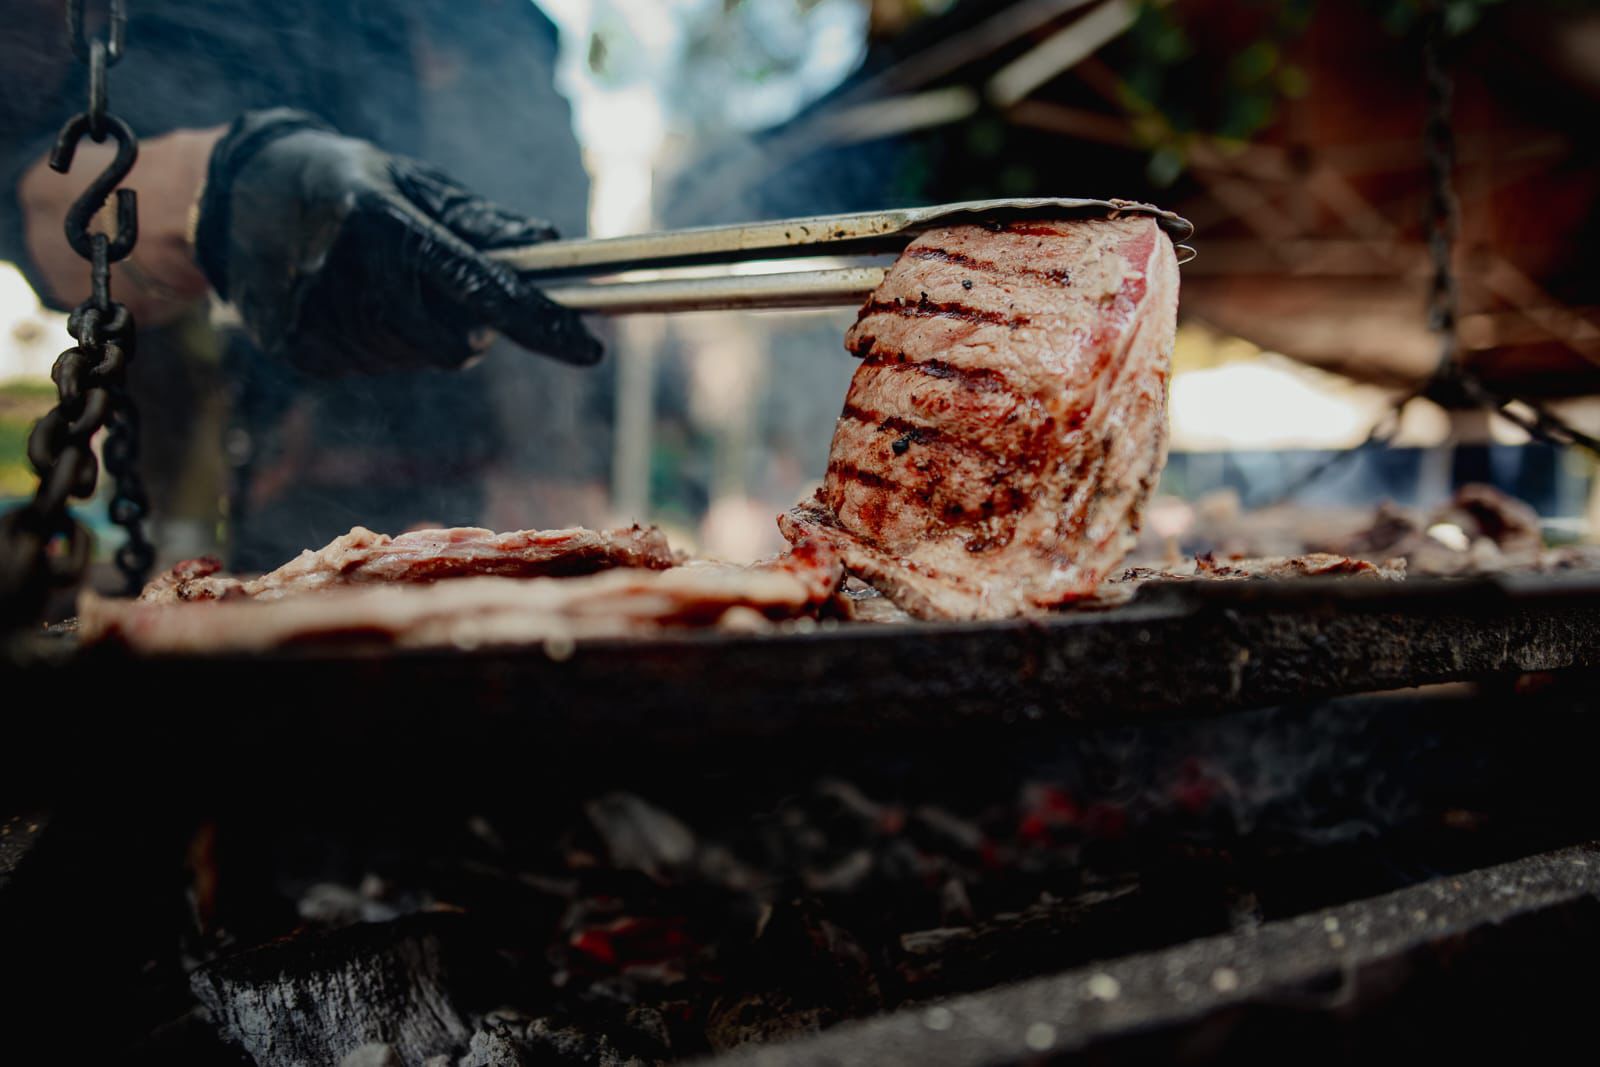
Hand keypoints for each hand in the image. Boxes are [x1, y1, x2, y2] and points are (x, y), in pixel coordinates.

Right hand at [194, 109, 600, 373]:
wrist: (237, 193)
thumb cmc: (349, 184)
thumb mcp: (414, 185)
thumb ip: (482, 223)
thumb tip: (549, 248)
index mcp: (387, 223)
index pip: (481, 286)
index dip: (539, 323)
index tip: (589, 350)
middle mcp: (348, 271)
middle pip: (451, 344)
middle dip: (466, 328)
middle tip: (440, 289)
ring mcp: (315, 315)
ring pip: (410, 361)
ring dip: (417, 337)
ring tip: (382, 286)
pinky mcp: (293, 347)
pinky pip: (367, 369)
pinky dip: (376, 347)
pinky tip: (349, 304)